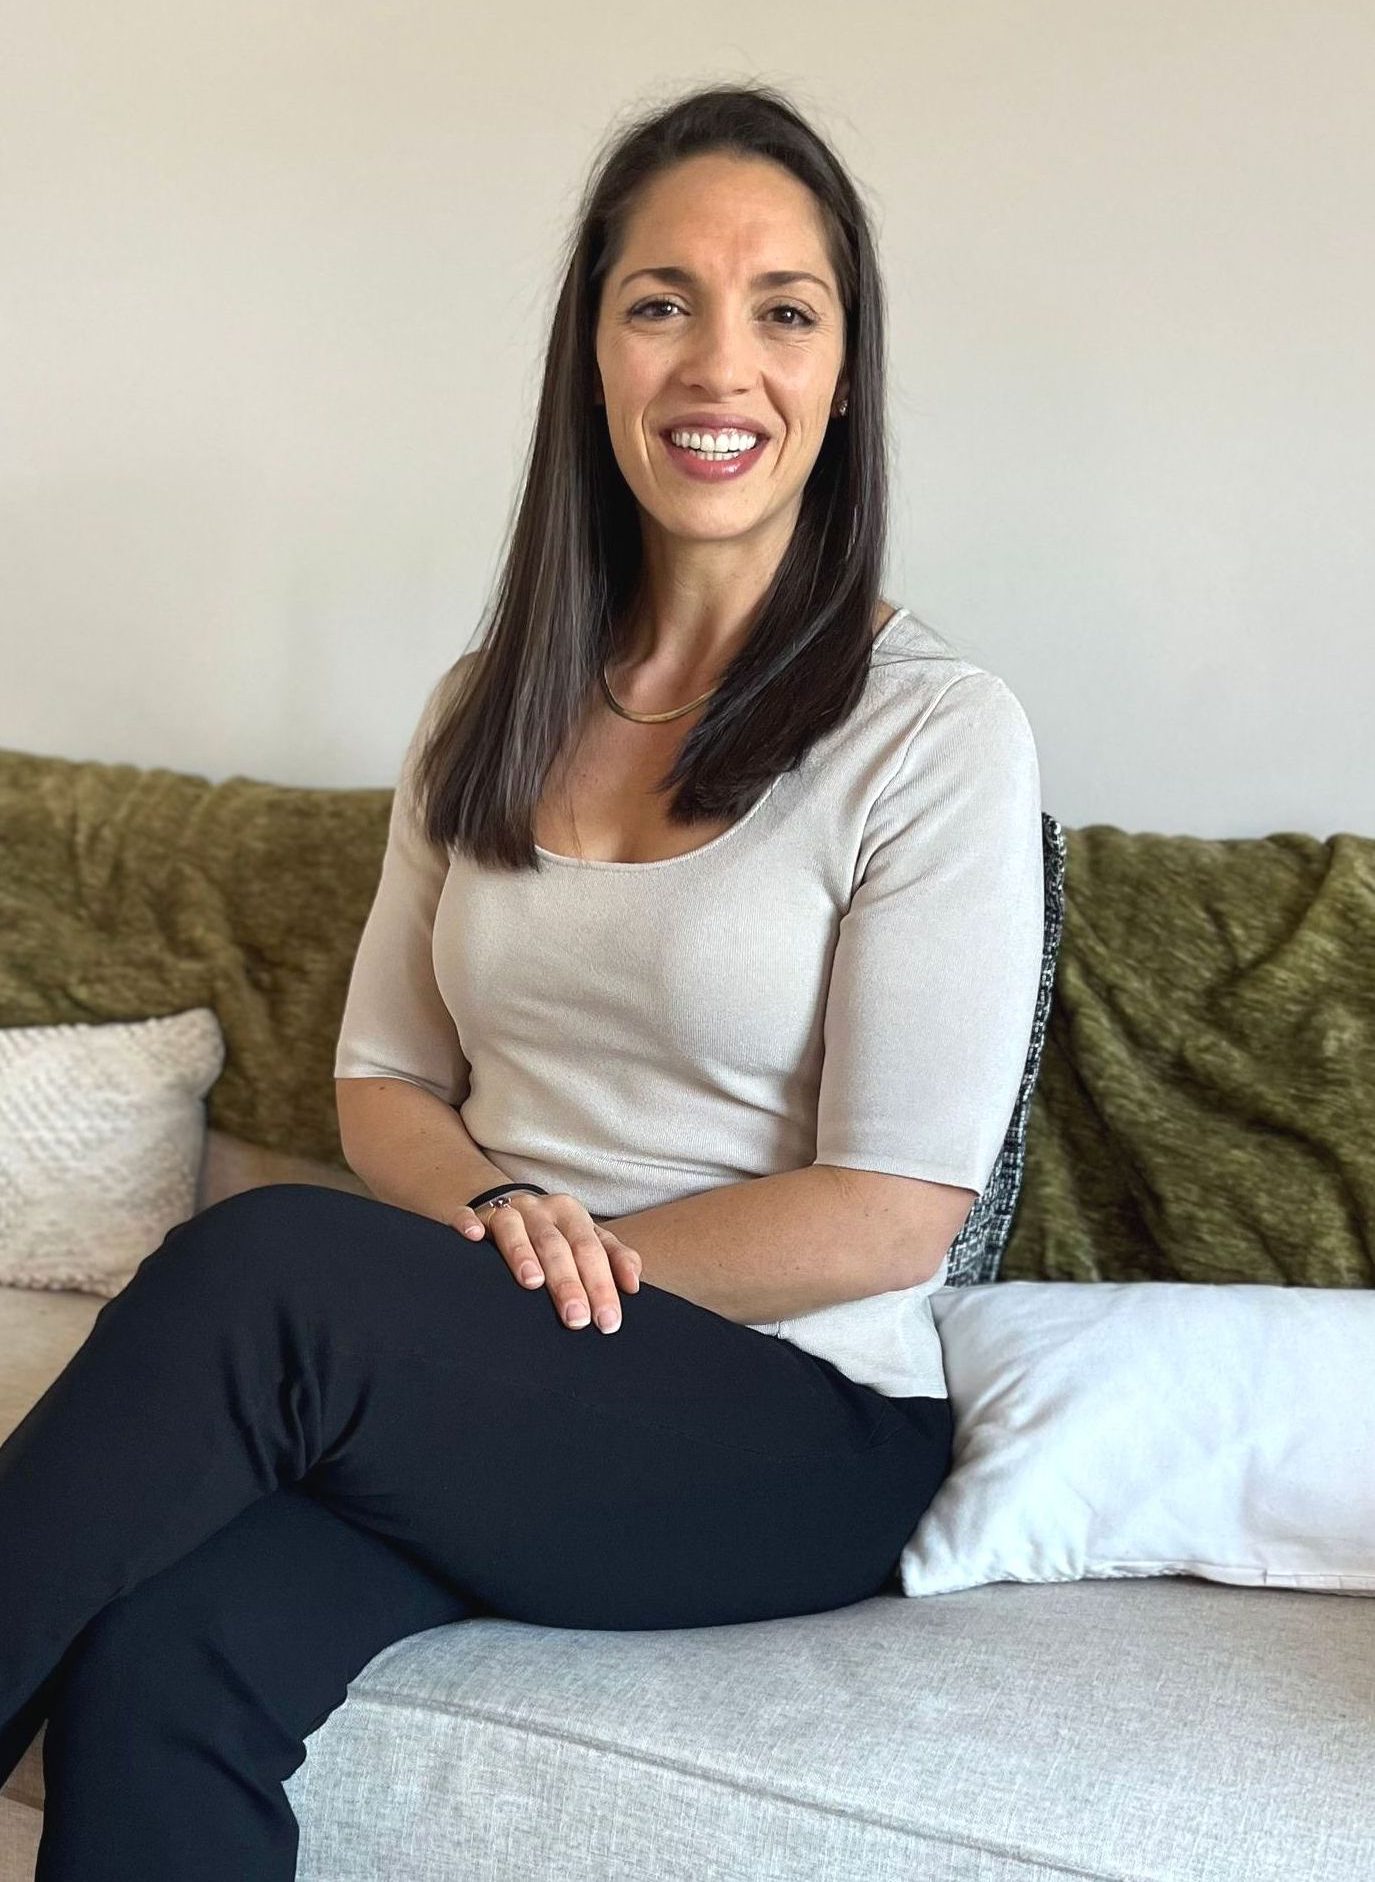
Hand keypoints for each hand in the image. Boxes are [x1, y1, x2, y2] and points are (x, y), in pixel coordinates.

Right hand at [449, 1191, 641, 1333]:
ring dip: (523, 1253)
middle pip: (557, 1244)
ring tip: (533, 1283)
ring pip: (515, 1229)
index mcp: (571, 1215)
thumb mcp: (585, 1240)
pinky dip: (468, 1223)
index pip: (591, 1250)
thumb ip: (613, 1258)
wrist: (505, 1205)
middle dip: (568, 1282)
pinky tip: (472, 1236)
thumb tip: (634, 1284)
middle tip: (576, 1318)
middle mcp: (540, 1209)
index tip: (608, 1321)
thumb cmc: (553, 1234)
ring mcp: (506, 1210)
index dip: (602, 1285)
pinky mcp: (474, 1215)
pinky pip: (468, 1215)